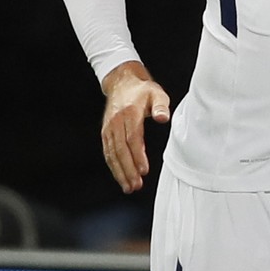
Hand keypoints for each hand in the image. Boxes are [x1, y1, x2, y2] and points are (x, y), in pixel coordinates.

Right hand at [100, 61, 169, 192]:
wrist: (122, 83)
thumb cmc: (143, 91)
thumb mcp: (156, 93)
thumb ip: (161, 106)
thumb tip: (163, 118)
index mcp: (129, 112)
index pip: (133, 138)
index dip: (137, 156)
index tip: (144, 170)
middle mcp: (116, 121)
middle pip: (121, 149)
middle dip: (128, 169)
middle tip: (136, 185)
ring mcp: (109, 127)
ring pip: (112, 153)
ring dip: (120, 172)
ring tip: (129, 187)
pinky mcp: (105, 132)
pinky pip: (108, 152)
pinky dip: (113, 166)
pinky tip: (121, 177)